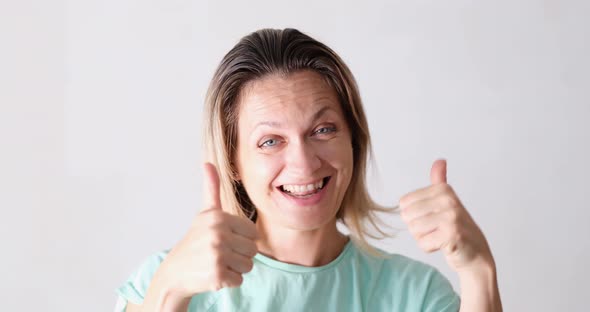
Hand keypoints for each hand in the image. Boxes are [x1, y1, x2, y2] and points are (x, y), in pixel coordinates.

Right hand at [158, 162, 258, 297]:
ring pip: (249, 265)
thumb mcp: (205, 213)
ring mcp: (217, 255)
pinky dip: (229, 281)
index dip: (242, 239)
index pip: (253, 232)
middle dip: (240, 255)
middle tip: (219, 254)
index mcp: (218, 217)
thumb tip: (208, 163)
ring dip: (235, 269)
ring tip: (217, 263)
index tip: (224, 240)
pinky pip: (239, 280)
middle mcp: (218, 234)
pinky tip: (213, 275)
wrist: (175, 272)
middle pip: (253, 250)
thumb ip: (212, 189)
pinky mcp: (217, 275)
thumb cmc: (195, 241)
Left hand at [399, 159, 493, 271]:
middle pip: (407, 216)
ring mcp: (451, 216)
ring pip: (414, 229)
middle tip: (437, 229)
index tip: (433, 218)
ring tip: (440, 236)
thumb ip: (440, 181)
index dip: (414, 215)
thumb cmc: (457, 228)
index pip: (403, 203)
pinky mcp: (451, 234)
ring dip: (424, 237)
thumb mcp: (447, 201)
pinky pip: (422, 243)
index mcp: (443, 189)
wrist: (476, 254)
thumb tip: (440, 161)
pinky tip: (444, 245)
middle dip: (417, 228)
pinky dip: (430, 247)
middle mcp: (448, 200)